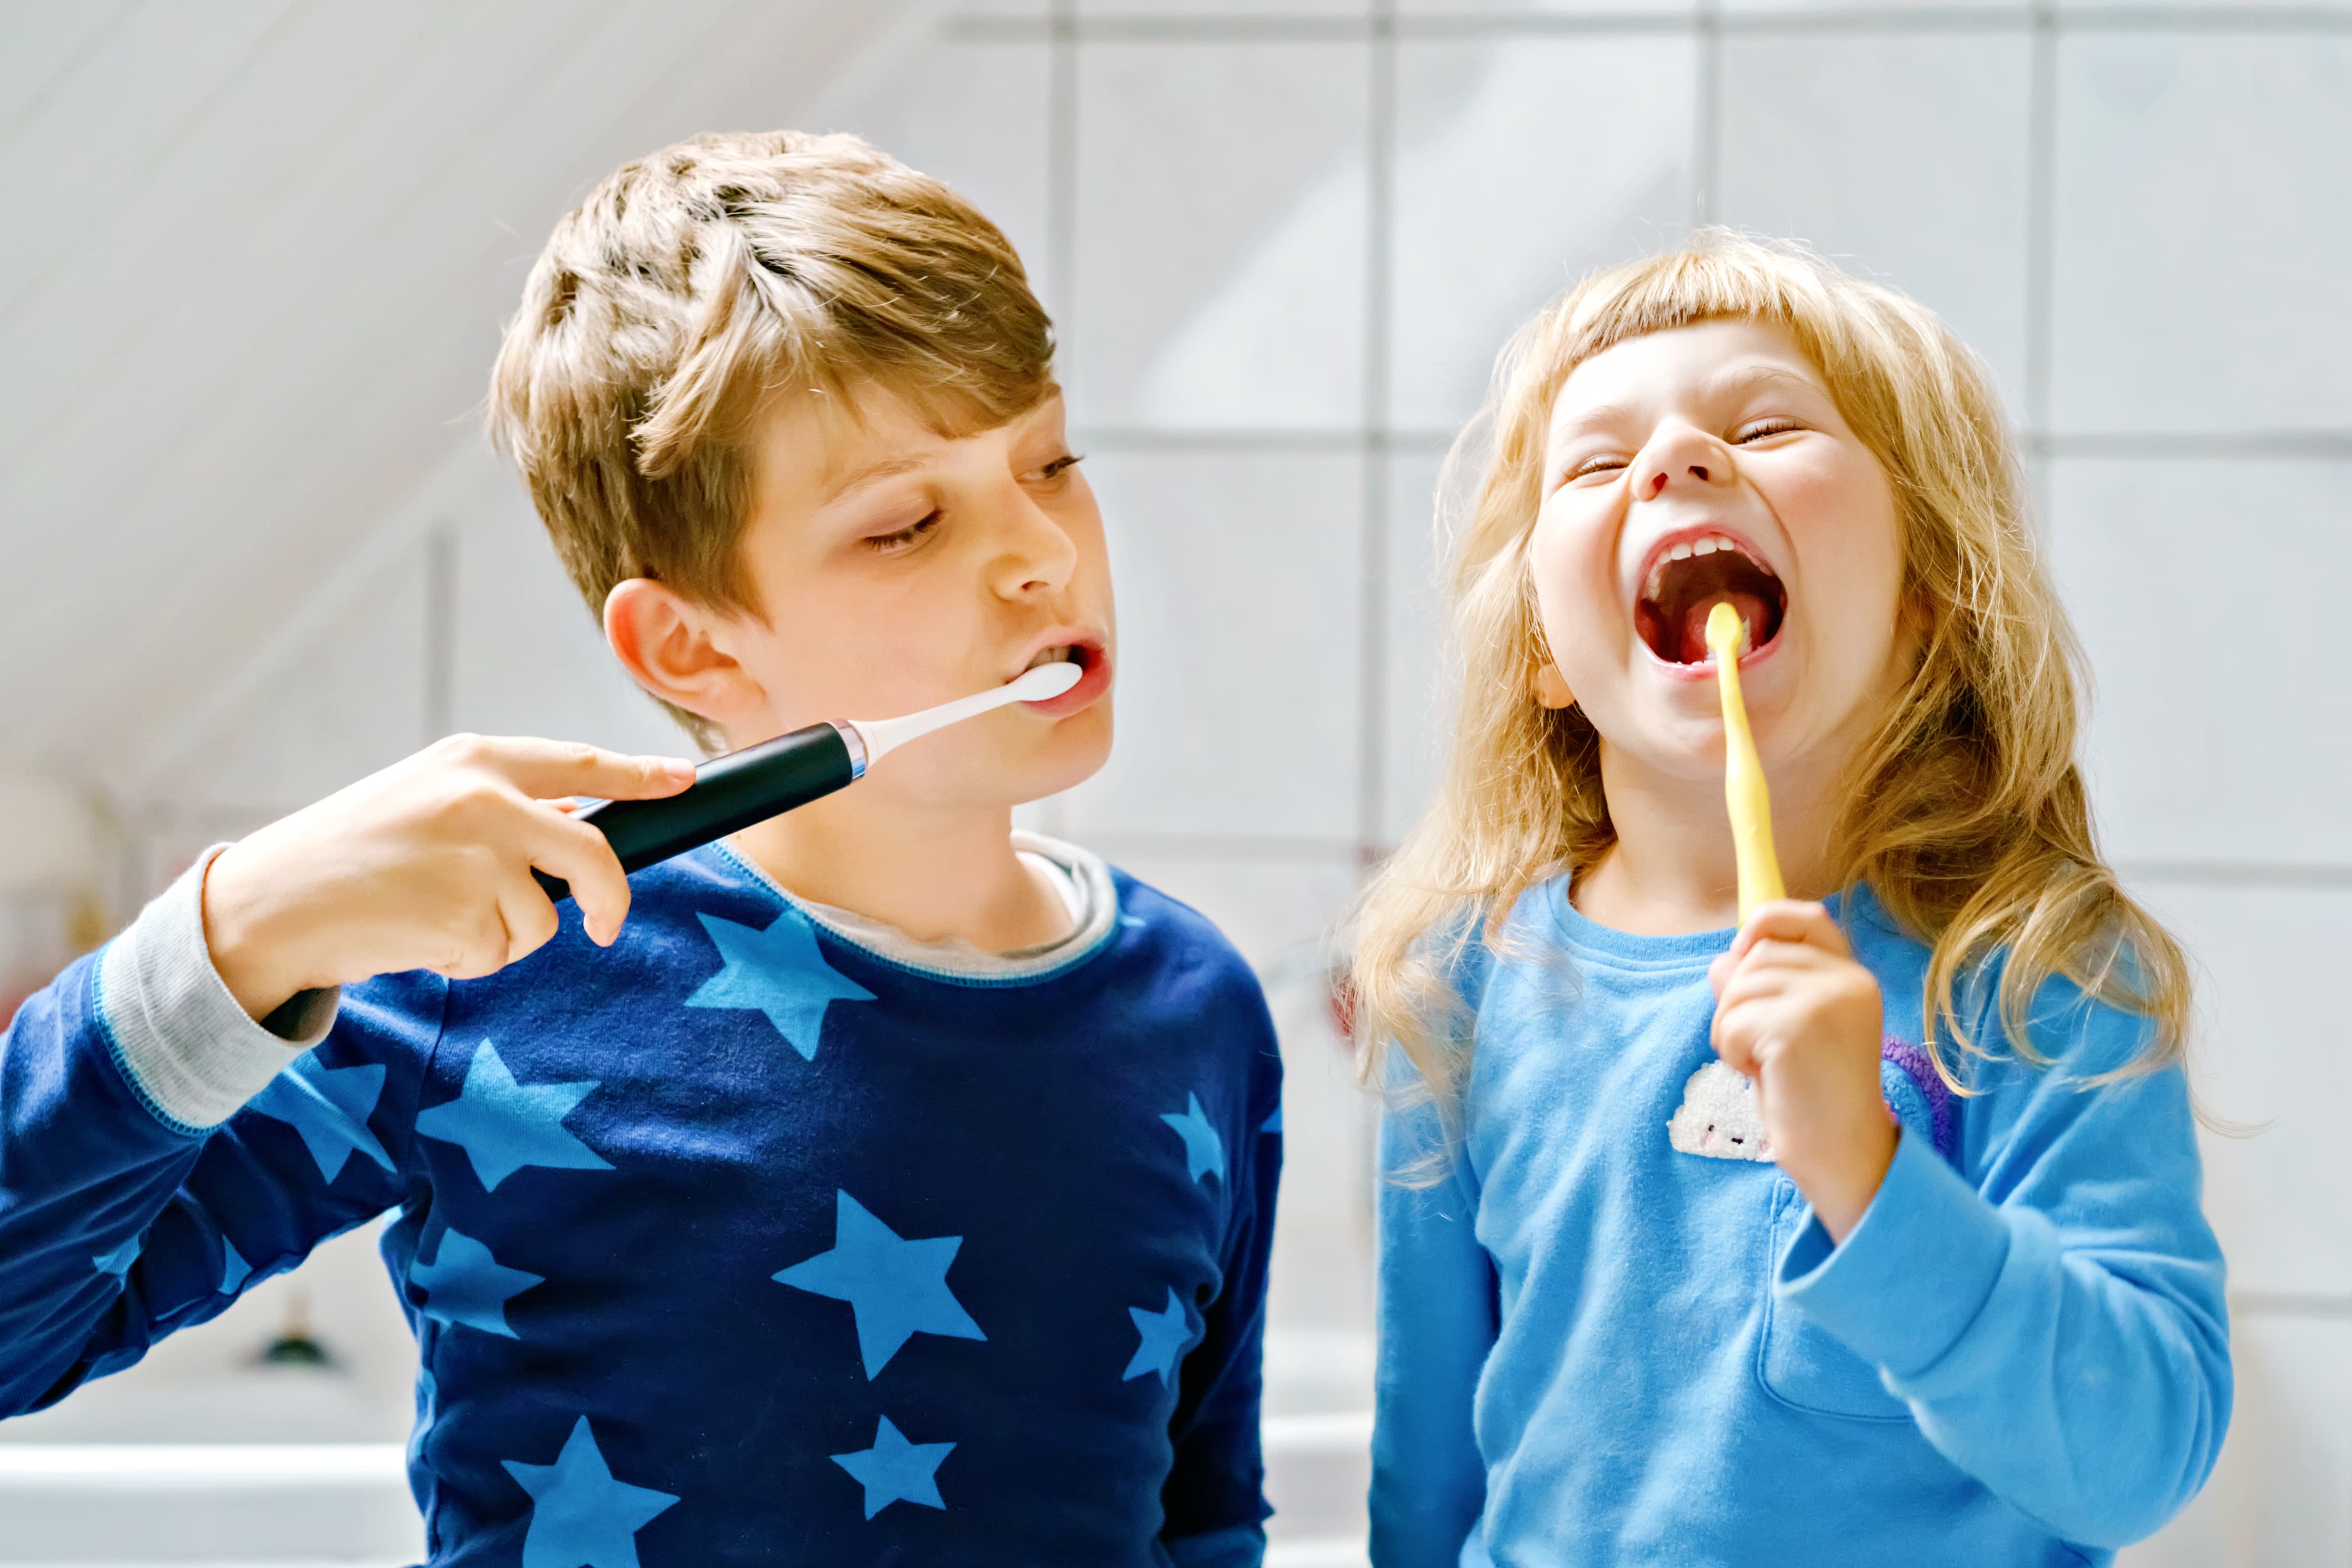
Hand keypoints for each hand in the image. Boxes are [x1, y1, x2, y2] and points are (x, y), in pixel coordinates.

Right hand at [203, 735, 694, 1021]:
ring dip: (501, 934)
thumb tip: (579, 825)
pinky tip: (416, 936)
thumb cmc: (350, 855)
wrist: (268, 904)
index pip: (580, 764)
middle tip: (607, 924)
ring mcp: (475, 857)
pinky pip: (499, 953)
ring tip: (432, 915)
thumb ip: (501, 807)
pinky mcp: (461, 914)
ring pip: (542, 918)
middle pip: (593, 852)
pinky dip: (469, 959)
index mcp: (474, 760)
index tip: (682, 780)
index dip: (640, 774)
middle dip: (609, 895)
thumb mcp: (426, 801)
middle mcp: (482, 800)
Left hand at [1708, 900, 1894, 1241]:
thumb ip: (1760, 990)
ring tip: (1765, 1065)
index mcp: (1853, 979)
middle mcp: (1848, 981)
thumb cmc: (1810, 1097)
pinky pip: (1732, 1020)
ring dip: (1731, 1030)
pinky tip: (1762, 1075)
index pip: (1807, 918)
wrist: (1841, 1155)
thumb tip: (1722, 959)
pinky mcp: (1798, 1025)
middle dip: (1738, 1001)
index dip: (1767, 921)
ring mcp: (1826, 1000)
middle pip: (1756, 955)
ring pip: (1737, 986)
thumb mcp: (1785, 1033)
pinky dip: (1731, 1051)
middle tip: (1761, 1049)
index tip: (1741, 949)